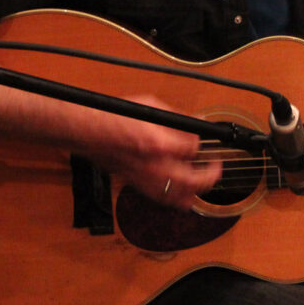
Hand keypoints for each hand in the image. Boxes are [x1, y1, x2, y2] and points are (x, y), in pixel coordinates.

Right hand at [81, 97, 222, 211]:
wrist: (87, 131)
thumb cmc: (113, 116)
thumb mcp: (150, 105)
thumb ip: (175, 117)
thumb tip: (193, 121)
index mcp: (158, 144)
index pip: (194, 149)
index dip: (202, 143)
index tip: (204, 139)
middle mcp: (154, 166)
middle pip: (194, 182)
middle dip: (210, 175)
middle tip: (216, 167)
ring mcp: (145, 179)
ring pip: (180, 199)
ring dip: (195, 192)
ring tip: (202, 182)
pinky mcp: (137, 185)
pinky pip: (163, 198)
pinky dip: (177, 197)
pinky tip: (181, 190)